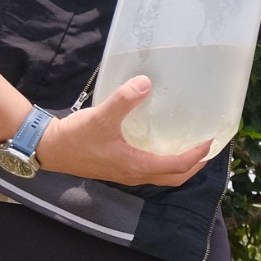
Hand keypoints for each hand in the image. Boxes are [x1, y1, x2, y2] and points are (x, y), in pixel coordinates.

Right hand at [35, 79, 212, 185]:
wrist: (50, 149)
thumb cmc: (76, 138)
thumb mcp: (101, 117)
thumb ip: (124, 100)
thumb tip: (146, 83)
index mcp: (136, 165)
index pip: (177, 166)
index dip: (197, 155)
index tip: (211, 140)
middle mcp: (135, 174)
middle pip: (175, 177)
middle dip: (195, 165)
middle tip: (208, 149)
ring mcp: (126, 174)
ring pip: (163, 175)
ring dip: (181, 165)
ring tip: (192, 148)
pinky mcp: (118, 168)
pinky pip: (150, 170)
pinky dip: (164, 161)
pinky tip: (162, 144)